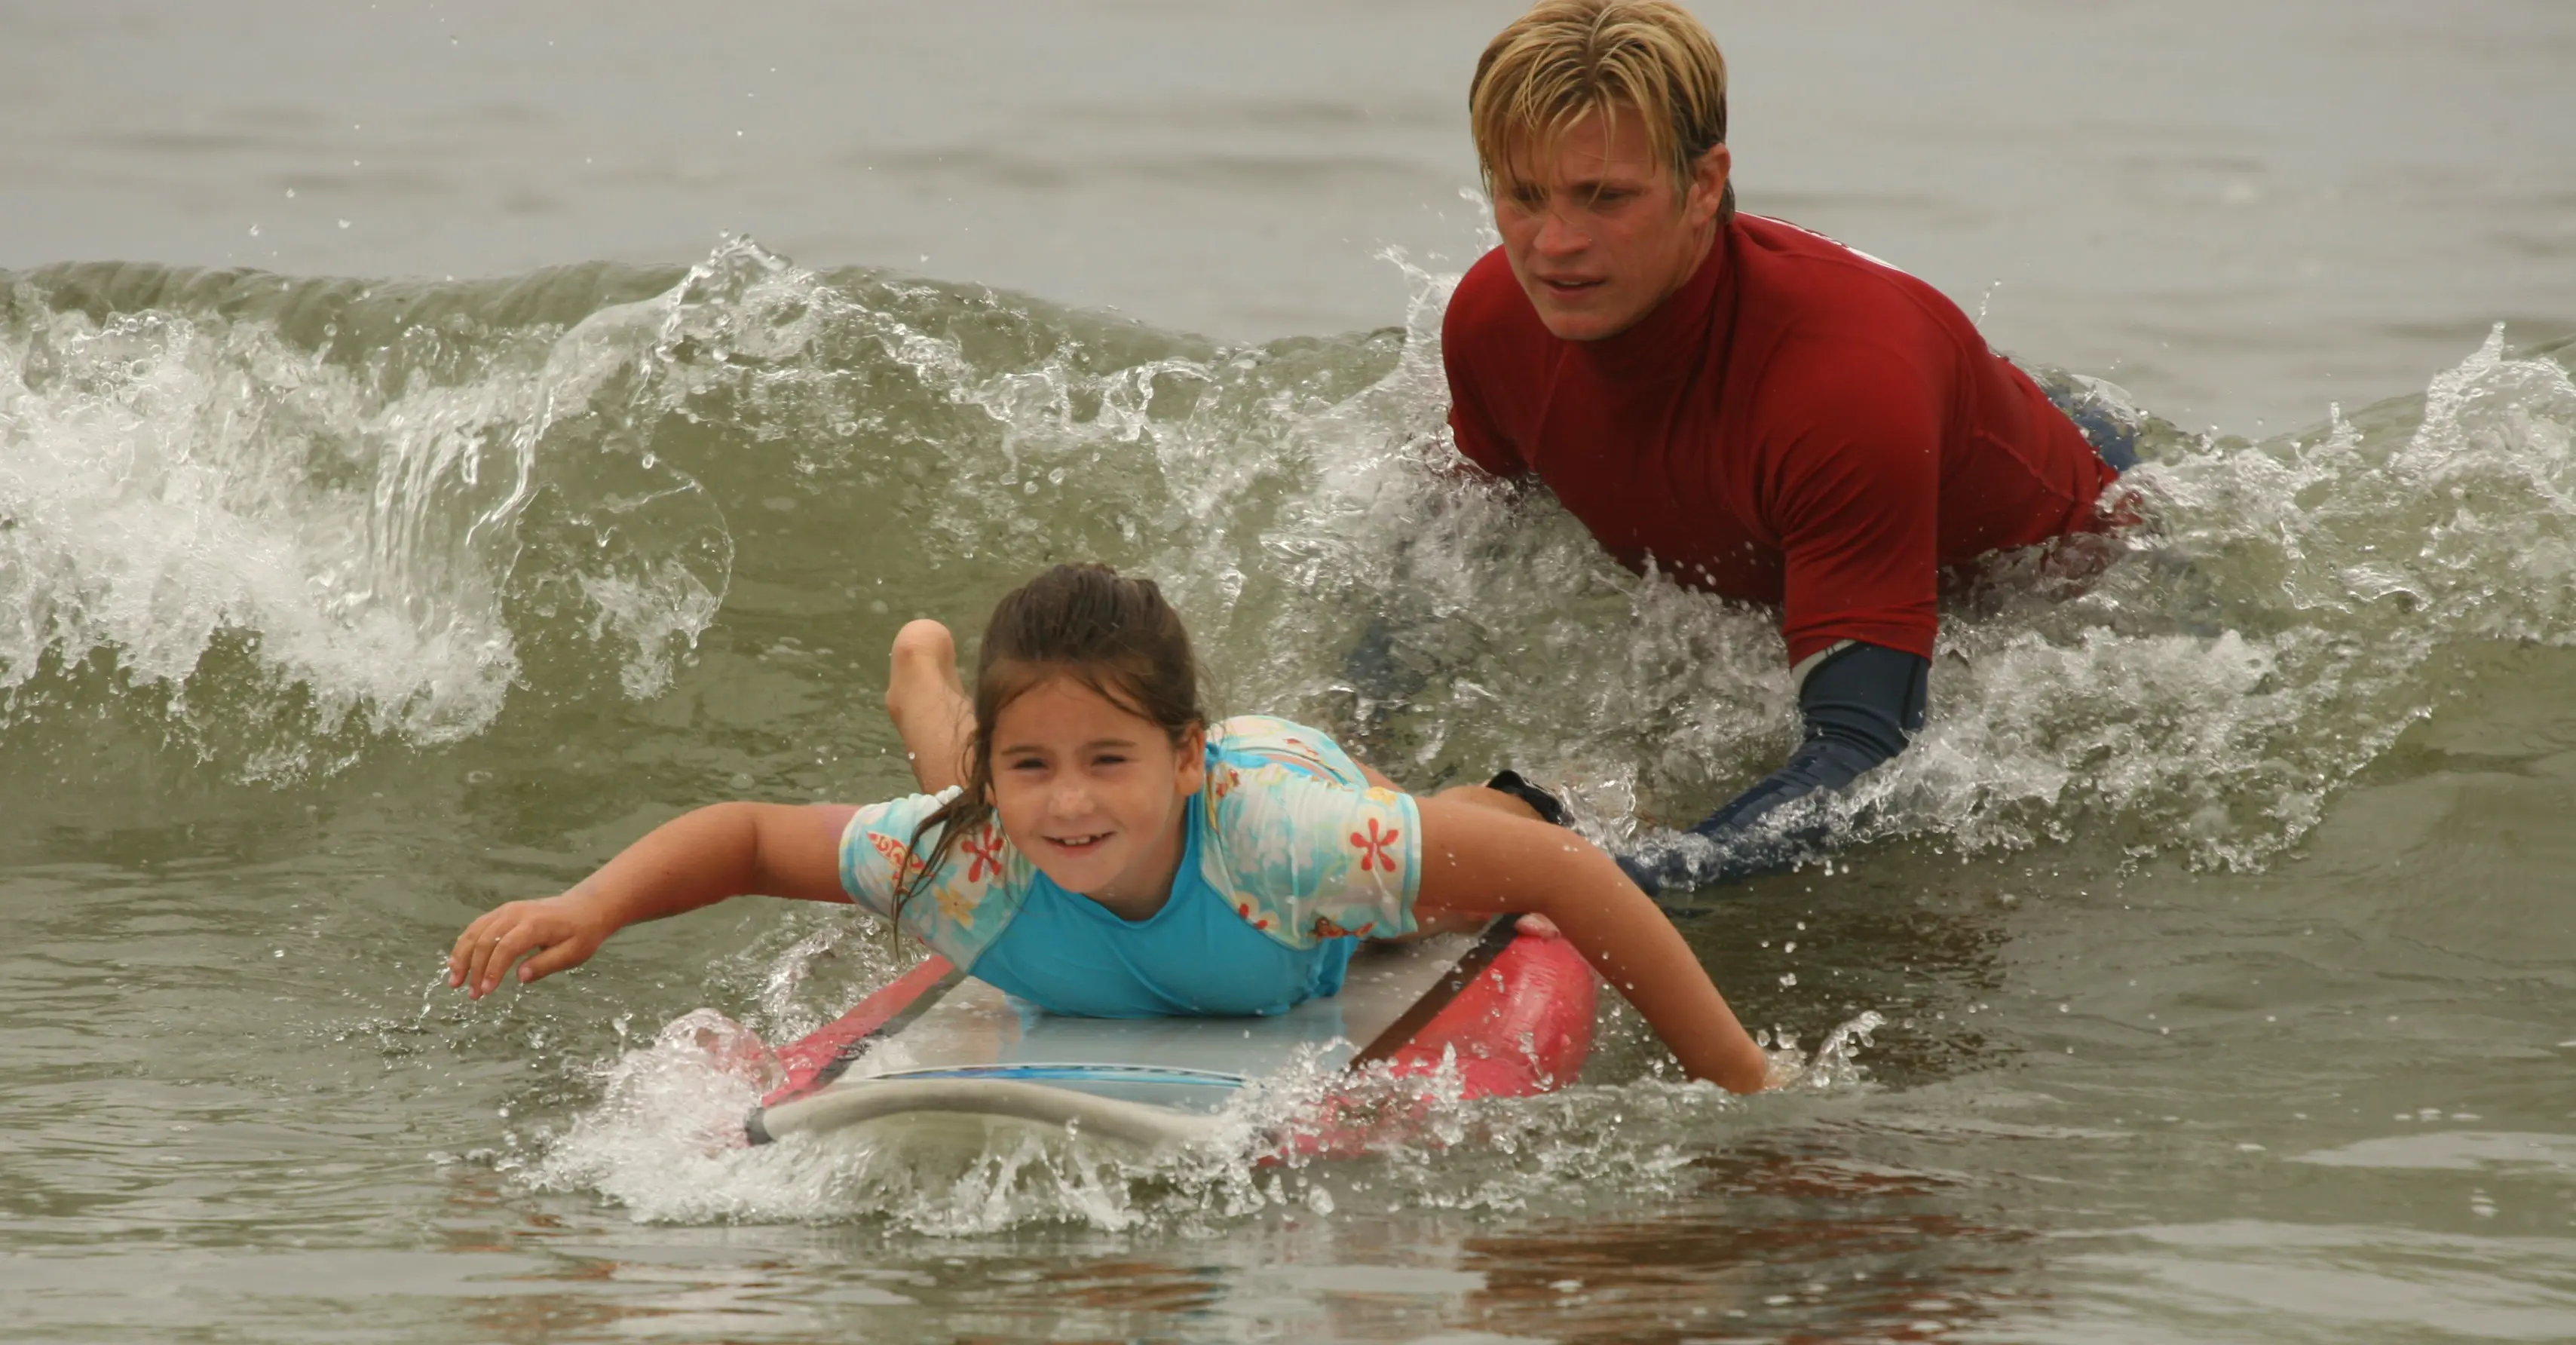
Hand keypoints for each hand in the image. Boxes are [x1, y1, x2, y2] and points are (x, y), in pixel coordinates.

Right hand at [447, 893, 613, 998]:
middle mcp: (516, 913)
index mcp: (535, 924)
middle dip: (475, 969)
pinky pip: (477, 926)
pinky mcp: (502, 912)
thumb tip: (520, 977)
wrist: (585, 907)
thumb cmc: (581, 933)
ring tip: (455, 981)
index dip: (493, 969)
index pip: (506, 947)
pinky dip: (464, 944)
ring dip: (462, 956)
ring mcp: (506, 910)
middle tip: (472, 995)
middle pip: (486, 940)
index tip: (486, 991)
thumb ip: (546, 964)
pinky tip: (457, 962)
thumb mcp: (573, 953)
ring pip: (475, 931)